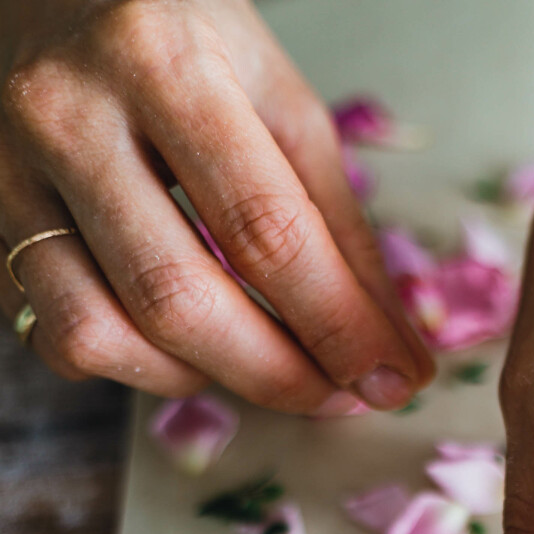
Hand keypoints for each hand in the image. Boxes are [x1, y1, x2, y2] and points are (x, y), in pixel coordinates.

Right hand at [0, 0, 433, 411]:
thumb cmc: (172, 34)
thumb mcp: (272, 91)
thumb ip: (333, 216)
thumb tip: (388, 341)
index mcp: (161, 62)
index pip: (266, 231)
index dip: (339, 324)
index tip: (393, 377)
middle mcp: (70, 115)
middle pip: (179, 300)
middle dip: (278, 374)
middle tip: (340, 395)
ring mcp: (12, 172)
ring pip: (101, 335)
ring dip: (200, 379)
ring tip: (261, 366)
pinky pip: (59, 336)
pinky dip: (134, 366)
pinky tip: (182, 344)